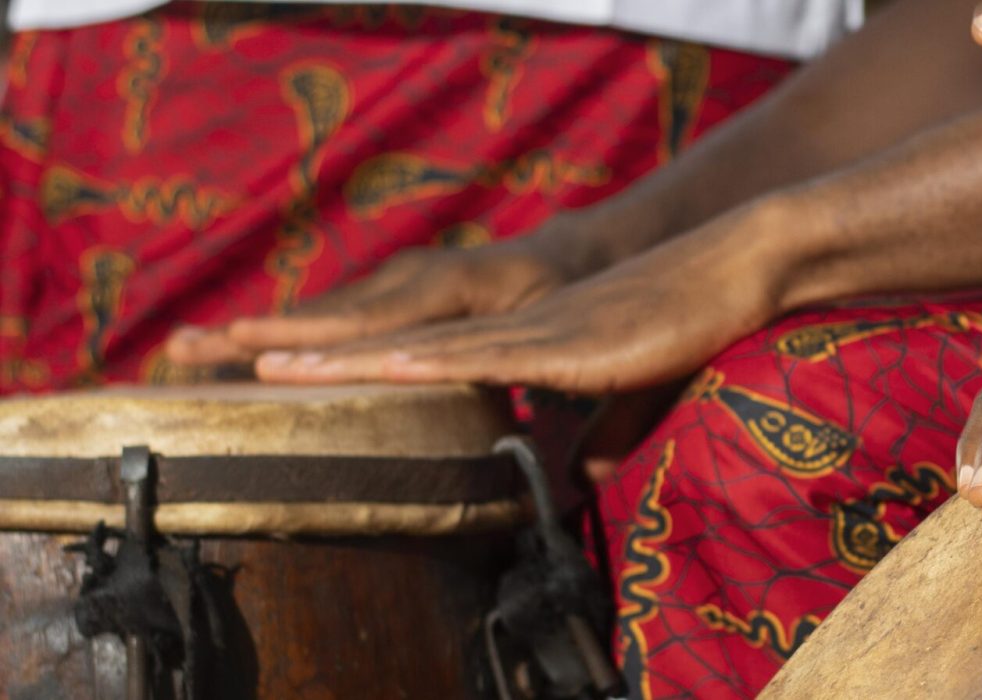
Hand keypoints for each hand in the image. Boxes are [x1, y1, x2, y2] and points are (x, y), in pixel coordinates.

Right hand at [166, 213, 602, 365]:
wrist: (566, 252)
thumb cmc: (572, 303)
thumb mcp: (572, 342)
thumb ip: (568, 400)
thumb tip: (576, 476)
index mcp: (455, 289)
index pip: (378, 325)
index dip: (321, 348)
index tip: (264, 363)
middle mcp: (413, 278)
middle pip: (328, 315)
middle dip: (257, 333)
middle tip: (189, 349)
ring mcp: (394, 280)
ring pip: (318, 313)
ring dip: (252, 330)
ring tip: (183, 348)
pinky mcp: (384, 291)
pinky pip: (328, 314)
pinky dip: (281, 329)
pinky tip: (231, 348)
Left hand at [249, 209, 783, 392]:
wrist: (733, 272)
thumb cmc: (690, 327)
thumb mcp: (634, 397)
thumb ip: (604, 438)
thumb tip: (585, 483)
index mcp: (520, 341)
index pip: (420, 358)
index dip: (353, 366)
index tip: (287, 376)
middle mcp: (510, 329)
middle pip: (397, 346)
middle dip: (317, 357)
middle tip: (233, 362)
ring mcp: (533, 331)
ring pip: (423, 349)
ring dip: (347, 359)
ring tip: (271, 366)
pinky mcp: (564, 344)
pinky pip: (482, 357)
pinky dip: (423, 364)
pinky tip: (374, 367)